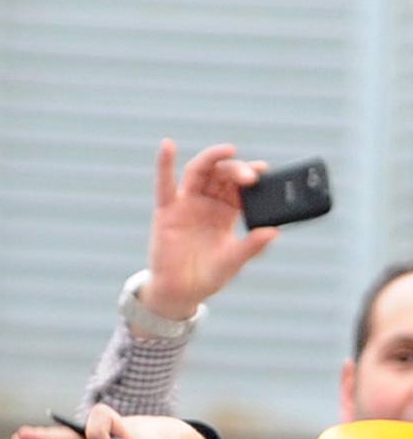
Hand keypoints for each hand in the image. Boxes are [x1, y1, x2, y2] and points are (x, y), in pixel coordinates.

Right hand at [142, 140, 274, 320]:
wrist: (180, 292)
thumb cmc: (208, 276)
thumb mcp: (234, 261)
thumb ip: (251, 247)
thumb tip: (274, 232)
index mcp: (226, 213)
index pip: (239, 188)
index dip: (251, 176)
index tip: (264, 170)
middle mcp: (206, 204)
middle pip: (221, 176)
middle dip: (236, 170)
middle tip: (251, 176)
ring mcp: (185, 204)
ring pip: (199, 173)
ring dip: (212, 159)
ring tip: (227, 150)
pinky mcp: (166, 210)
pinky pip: (164, 184)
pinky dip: (164, 164)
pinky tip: (167, 145)